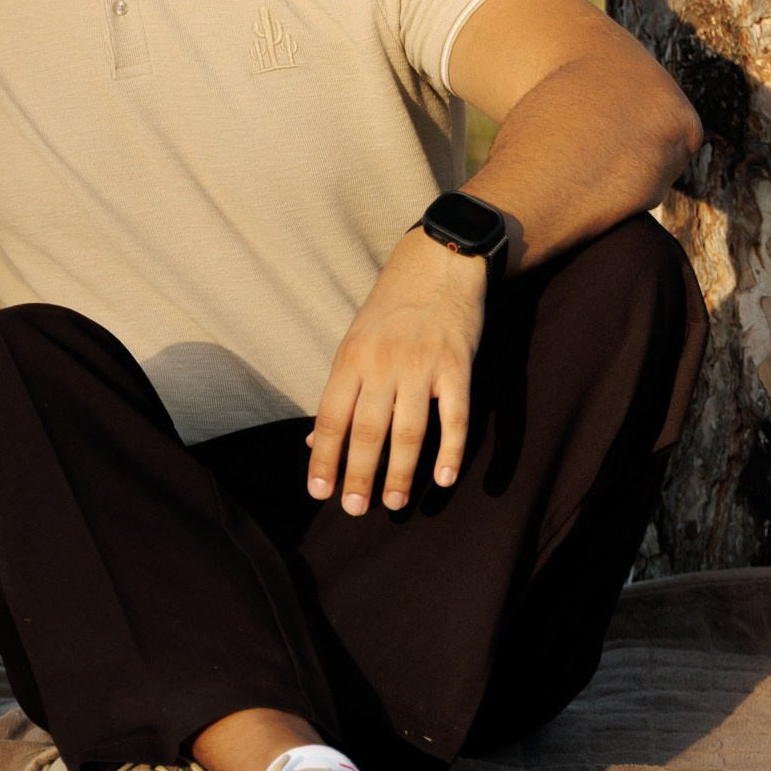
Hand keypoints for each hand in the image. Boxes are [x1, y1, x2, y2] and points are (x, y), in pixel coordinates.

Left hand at [305, 229, 487, 515]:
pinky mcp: (457, 364)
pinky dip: (451, 450)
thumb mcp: (355, 341)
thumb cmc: (391, 308)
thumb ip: (340, 392)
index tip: (320, 493)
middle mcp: (382, 363)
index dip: (324, 458)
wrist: (438, 261)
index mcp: (351, 358)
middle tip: (355, 510)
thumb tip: (313, 443)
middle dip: (359, 475)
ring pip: (408, 430)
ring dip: (400, 472)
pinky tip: (444, 478)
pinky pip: (455, 416)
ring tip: (394, 503)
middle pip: (367, 430)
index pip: (331, 417)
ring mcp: (421, 364)